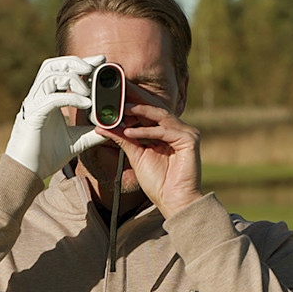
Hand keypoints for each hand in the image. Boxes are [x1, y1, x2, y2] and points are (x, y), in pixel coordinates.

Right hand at [3, 55, 109, 176]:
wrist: (28, 173)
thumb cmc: (46, 156)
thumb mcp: (76, 141)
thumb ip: (92, 132)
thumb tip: (111, 128)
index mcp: (47, 99)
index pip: (61, 71)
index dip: (80, 63)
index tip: (100, 61)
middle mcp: (38, 97)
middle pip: (52, 65)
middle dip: (75, 63)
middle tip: (95, 67)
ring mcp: (33, 104)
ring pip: (49, 76)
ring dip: (72, 79)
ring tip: (89, 91)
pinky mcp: (33, 115)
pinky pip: (51, 98)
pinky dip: (70, 98)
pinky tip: (86, 104)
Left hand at [95, 92, 203, 218]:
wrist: (174, 202)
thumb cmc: (158, 182)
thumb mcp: (135, 156)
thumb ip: (122, 139)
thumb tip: (102, 126)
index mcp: (165, 132)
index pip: (147, 112)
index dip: (132, 102)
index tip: (114, 95)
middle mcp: (176, 129)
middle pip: (155, 108)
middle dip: (136, 98)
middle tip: (119, 90)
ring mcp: (185, 133)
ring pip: (160, 115)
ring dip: (140, 111)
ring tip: (122, 108)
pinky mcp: (190, 140)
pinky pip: (165, 130)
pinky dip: (146, 131)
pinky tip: (129, 132)